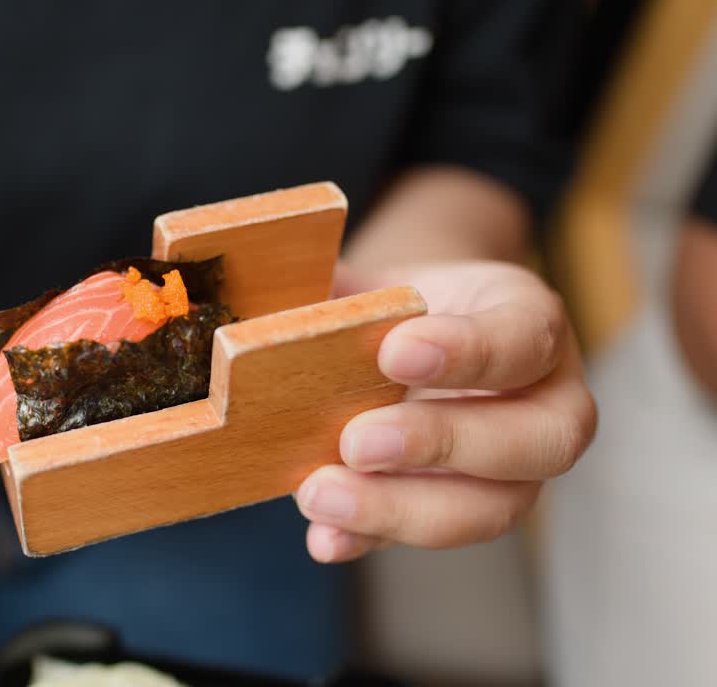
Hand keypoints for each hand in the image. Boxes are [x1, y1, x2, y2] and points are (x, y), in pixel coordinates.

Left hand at [295, 261, 596, 561]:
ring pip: (493, 509)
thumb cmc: (398, 304)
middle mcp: (548, 404)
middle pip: (535, 441)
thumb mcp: (380, 282)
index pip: (526, 341)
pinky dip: (373, 540)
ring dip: (402, 508)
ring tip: (321, 495)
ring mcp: (517, 471)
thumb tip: (274, 312)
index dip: (469, 351)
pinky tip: (325, 538)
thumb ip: (342, 293)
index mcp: (532, 327)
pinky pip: (431, 538)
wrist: (408, 339)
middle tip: (356, 441)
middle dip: (441, 444)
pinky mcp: (465, 511)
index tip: (394, 351)